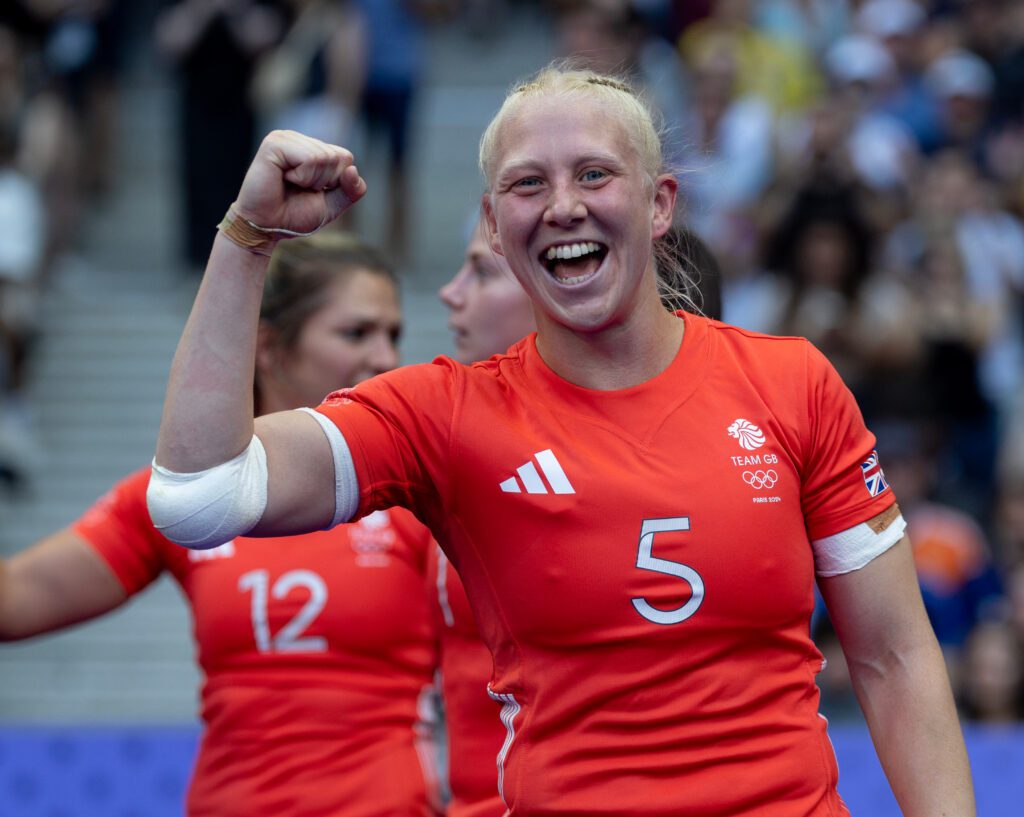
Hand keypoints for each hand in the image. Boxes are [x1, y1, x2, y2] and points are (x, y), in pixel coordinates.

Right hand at [234, 130, 366, 234]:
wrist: (265, 228)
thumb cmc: (293, 215)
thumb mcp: (331, 205)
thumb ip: (350, 191)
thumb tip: (353, 170)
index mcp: (311, 148)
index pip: (345, 158)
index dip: (336, 182)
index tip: (312, 191)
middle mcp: (298, 139)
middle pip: (336, 157)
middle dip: (323, 182)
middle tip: (298, 189)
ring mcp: (285, 138)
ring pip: (324, 157)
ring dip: (311, 180)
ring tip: (289, 184)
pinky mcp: (274, 144)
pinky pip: (309, 159)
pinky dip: (302, 177)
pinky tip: (283, 178)